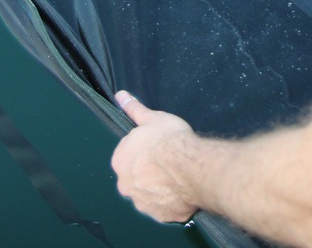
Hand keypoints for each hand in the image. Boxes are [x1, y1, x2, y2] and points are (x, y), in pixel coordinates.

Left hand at [110, 90, 200, 222]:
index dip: (144, 151)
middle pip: (137, 178)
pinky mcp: (161, 215)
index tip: (157, 148)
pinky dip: (172, 201)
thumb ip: (134, 109)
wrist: (191, 166)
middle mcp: (126, 186)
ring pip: (150, 194)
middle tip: (168, 163)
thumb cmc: (170, 139)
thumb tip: (120, 96)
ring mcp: (143, 203)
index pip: (128, 156)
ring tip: (178, 177)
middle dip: (149, 172)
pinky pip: (165, 208)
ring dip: (160, 188)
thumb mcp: (152, 118)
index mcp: (120, 161)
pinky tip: (183, 191)